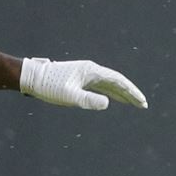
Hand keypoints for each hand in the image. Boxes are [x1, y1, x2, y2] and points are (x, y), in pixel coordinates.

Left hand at [20, 58, 147, 109]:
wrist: (33, 78)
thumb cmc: (50, 86)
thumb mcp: (69, 96)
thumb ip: (88, 100)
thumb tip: (107, 103)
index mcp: (92, 71)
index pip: (118, 81)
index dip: (132, 91)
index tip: (141, 102)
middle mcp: (92, 71)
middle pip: (117, 82)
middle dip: (131, 94)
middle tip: (143, 105)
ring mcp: (86, 75)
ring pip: (110, 84)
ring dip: (122, 94)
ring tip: (134, 103)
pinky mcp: (81, 80)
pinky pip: (101, 87)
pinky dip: (111, 93)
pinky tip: (114, 99)